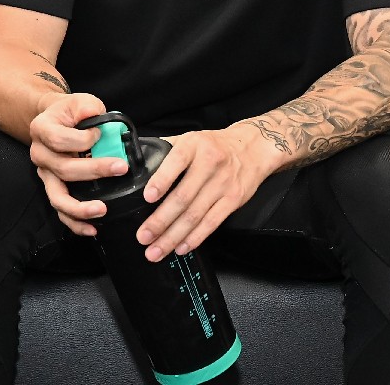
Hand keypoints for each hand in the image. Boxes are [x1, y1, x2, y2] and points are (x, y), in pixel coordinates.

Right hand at [29, 93, 129, 236]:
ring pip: (58, 197)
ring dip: (80, 207)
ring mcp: (45, 174)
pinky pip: (61, 210)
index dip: (81, 139)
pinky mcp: (53, 188)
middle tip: (120, 168)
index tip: (99, 134)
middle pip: (63, 169)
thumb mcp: (79, 101)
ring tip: (102, 209)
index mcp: (42, 130)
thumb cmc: (71, 112)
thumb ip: (87, 107)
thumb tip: (94, 116)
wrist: (57, 119)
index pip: (58, 139)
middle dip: (94, 171)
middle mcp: (40, 154)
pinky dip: (75, 222)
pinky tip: (92, 228)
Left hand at [135, 125, 269, 261]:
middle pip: (183, 197)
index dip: (161, 180)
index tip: (147, 197)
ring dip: (173, 236)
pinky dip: (195, 238)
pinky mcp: (233, 200)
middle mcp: (210, 163)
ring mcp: (223, 183)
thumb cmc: (214, 145)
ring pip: (195, 215)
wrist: (252, 148)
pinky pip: (211, 223)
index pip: (176, 162)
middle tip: (144, 236)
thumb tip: (137, 164)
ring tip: (156, 250)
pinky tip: (181, 247)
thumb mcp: (191, 139)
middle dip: (160, 220)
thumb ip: (166, 149)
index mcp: (194, 145)